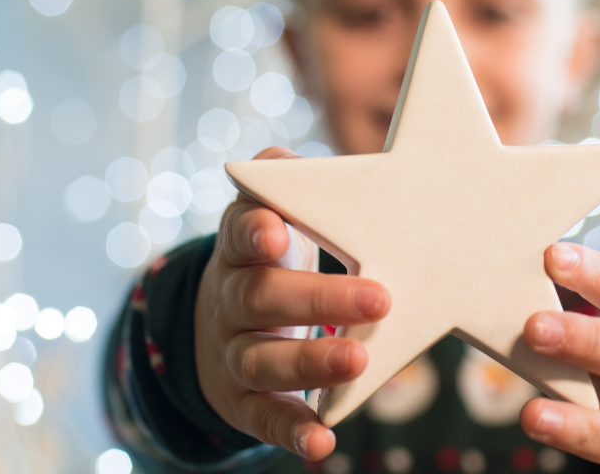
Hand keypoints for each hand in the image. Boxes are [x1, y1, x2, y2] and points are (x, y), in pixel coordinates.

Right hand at [194, 147, 391, 459]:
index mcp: (242, 246)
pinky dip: (291, 430)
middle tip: (380, 298)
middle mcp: (230, 297)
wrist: (218, 325)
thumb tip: (294, 157)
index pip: (238, 232)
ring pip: (261, 359)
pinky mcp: (241, 399)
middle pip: (260, 298)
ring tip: (357, 362)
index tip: (275, 230)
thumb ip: (287, 183)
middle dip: (317, 299)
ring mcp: (233, 351)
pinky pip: (262, 417)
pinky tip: (323, 441)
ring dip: (310, 363)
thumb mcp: (273, 216)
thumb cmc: (270, 259)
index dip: (253, 230)